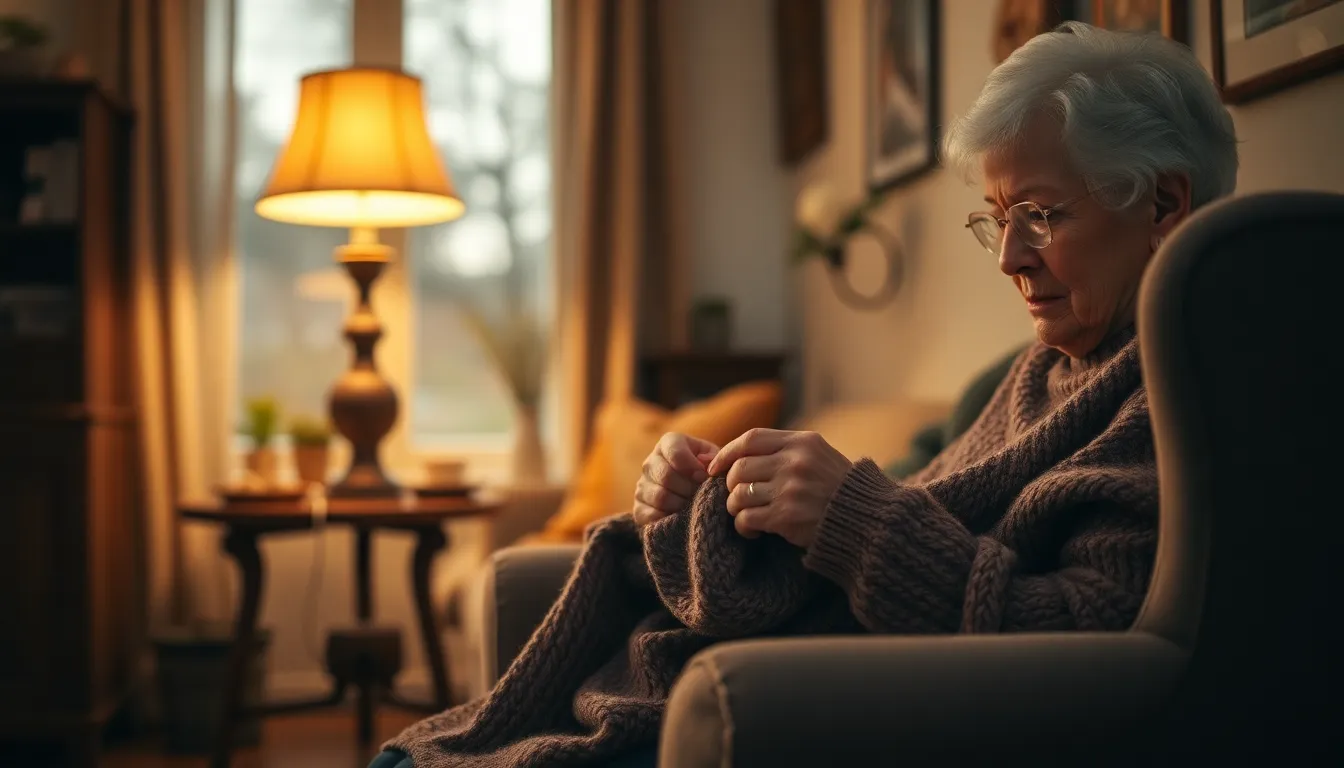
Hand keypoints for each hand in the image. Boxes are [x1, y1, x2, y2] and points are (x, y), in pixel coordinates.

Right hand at [632, 432, 718, 526]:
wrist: (692, 492)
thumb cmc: (706, 471)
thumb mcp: (714, 459)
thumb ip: (715, 458)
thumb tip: (705, 464)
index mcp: (668, 443)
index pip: (675, 451)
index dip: (692, 467)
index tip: (704, 478)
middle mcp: (651, 462)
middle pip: (666, 476)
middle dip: (689, 489)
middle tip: (702, 496)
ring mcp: (642, 486)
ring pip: (660, 497)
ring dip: (682, 505)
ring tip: (695, 507)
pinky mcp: (639, 507)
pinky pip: (651, 515)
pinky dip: (669, 518)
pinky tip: (682, 517)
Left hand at [707, 428, 851, 547]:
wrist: (866, 520)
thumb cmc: (837, 489)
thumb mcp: (818, 456)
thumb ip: (784, 450)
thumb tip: (734, 456)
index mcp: (803, 442)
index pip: (751, 439)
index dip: (727, 453)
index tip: (715, 467)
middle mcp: (795, 462)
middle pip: (740, 468)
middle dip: (731, 484)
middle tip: (738, 496)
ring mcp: (791, 489)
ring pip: (738, 494)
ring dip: (735, 507)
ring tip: (745, 514)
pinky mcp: (786, 517)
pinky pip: (746, 518)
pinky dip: (743, 526)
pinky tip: (753, 530)